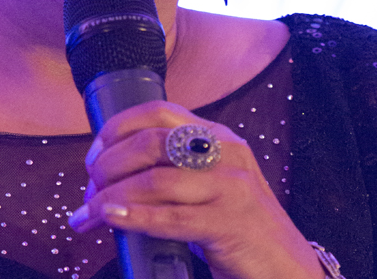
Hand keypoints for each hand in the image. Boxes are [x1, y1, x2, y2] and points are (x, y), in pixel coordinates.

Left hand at [67, 101, 324, 278]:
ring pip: (155, 179)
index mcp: (219, 137)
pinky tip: (110, 220)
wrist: (287, 268)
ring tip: (89, 215)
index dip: (117, 128)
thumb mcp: (210, 186)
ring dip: (111, 197)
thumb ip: (175, 172)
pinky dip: (134, 217)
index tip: (93, 155)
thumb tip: (111, 179)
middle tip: (89, 192)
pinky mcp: (230, 223)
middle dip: (108, 166)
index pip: (159, 112)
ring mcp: (231, 187)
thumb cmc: (239, 230)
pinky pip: (171, 216)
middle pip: (151, 142)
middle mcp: (226, 154)